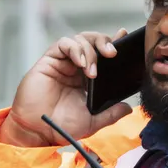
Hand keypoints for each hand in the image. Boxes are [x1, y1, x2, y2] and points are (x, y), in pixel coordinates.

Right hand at [0, 28, 135, 146]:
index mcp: (88, 78)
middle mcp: (77, 67)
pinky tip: (81, 63)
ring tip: (92, 71)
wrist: (38, 131)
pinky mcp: (50, 60)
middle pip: (93, 41)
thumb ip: (111, 114)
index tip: (125, 36)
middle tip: (112, 53)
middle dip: (104, 42)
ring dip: (90, 50)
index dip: (113, 42)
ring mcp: (63, 62)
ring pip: (80, 39)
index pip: (103, 55)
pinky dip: (75, 49)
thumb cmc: (61, 126)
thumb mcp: (93, 122)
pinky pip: (64, 43)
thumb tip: (129, 108)